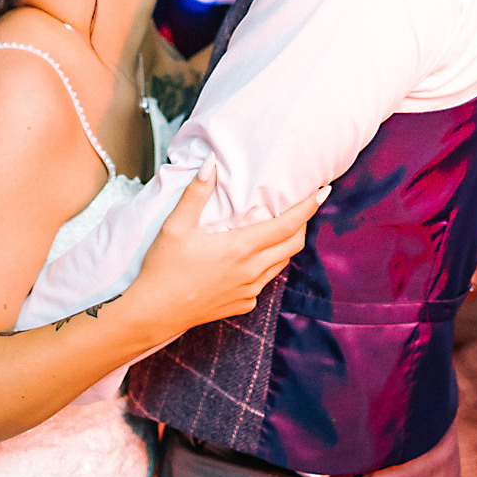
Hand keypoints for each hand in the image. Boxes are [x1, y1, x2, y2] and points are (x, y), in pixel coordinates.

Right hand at [125, 163, 324, 339]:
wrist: (153, 313)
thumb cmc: (162, 268)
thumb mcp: (176, 225)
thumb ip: (196, 193)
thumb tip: (210, 163)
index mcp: (240, 249)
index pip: (287, 226)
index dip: (308, 208)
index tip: (323, 192)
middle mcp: (251, 272)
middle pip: (293, 245)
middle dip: (303, 224)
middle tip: (303, 206)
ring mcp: (249, 291)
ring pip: (281, 264)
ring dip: (286, 244)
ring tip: (281, 228)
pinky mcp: (242, 305)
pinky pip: (264, 282)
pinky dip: (268, 265)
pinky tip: (254, 257)